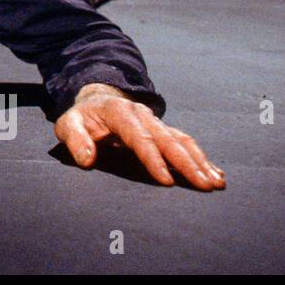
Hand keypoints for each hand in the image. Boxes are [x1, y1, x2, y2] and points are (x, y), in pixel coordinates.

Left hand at [55, 83, 224, 190]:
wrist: (97, 99)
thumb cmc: (82, 117)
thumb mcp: (68, 124)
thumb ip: (75, 139)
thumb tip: (86, 159)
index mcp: (120, 113)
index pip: (139, 138)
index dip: (153, 159)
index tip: (166, 180)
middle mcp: (143, 115)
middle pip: (168, 140)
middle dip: (187, 163)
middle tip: (204, 185)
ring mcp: (156, 121)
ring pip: (182, 141)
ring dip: (200, 161)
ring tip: (216, 182)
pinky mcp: (164, 129)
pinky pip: (185, 142)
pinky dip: (201, 157)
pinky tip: (215, 172)